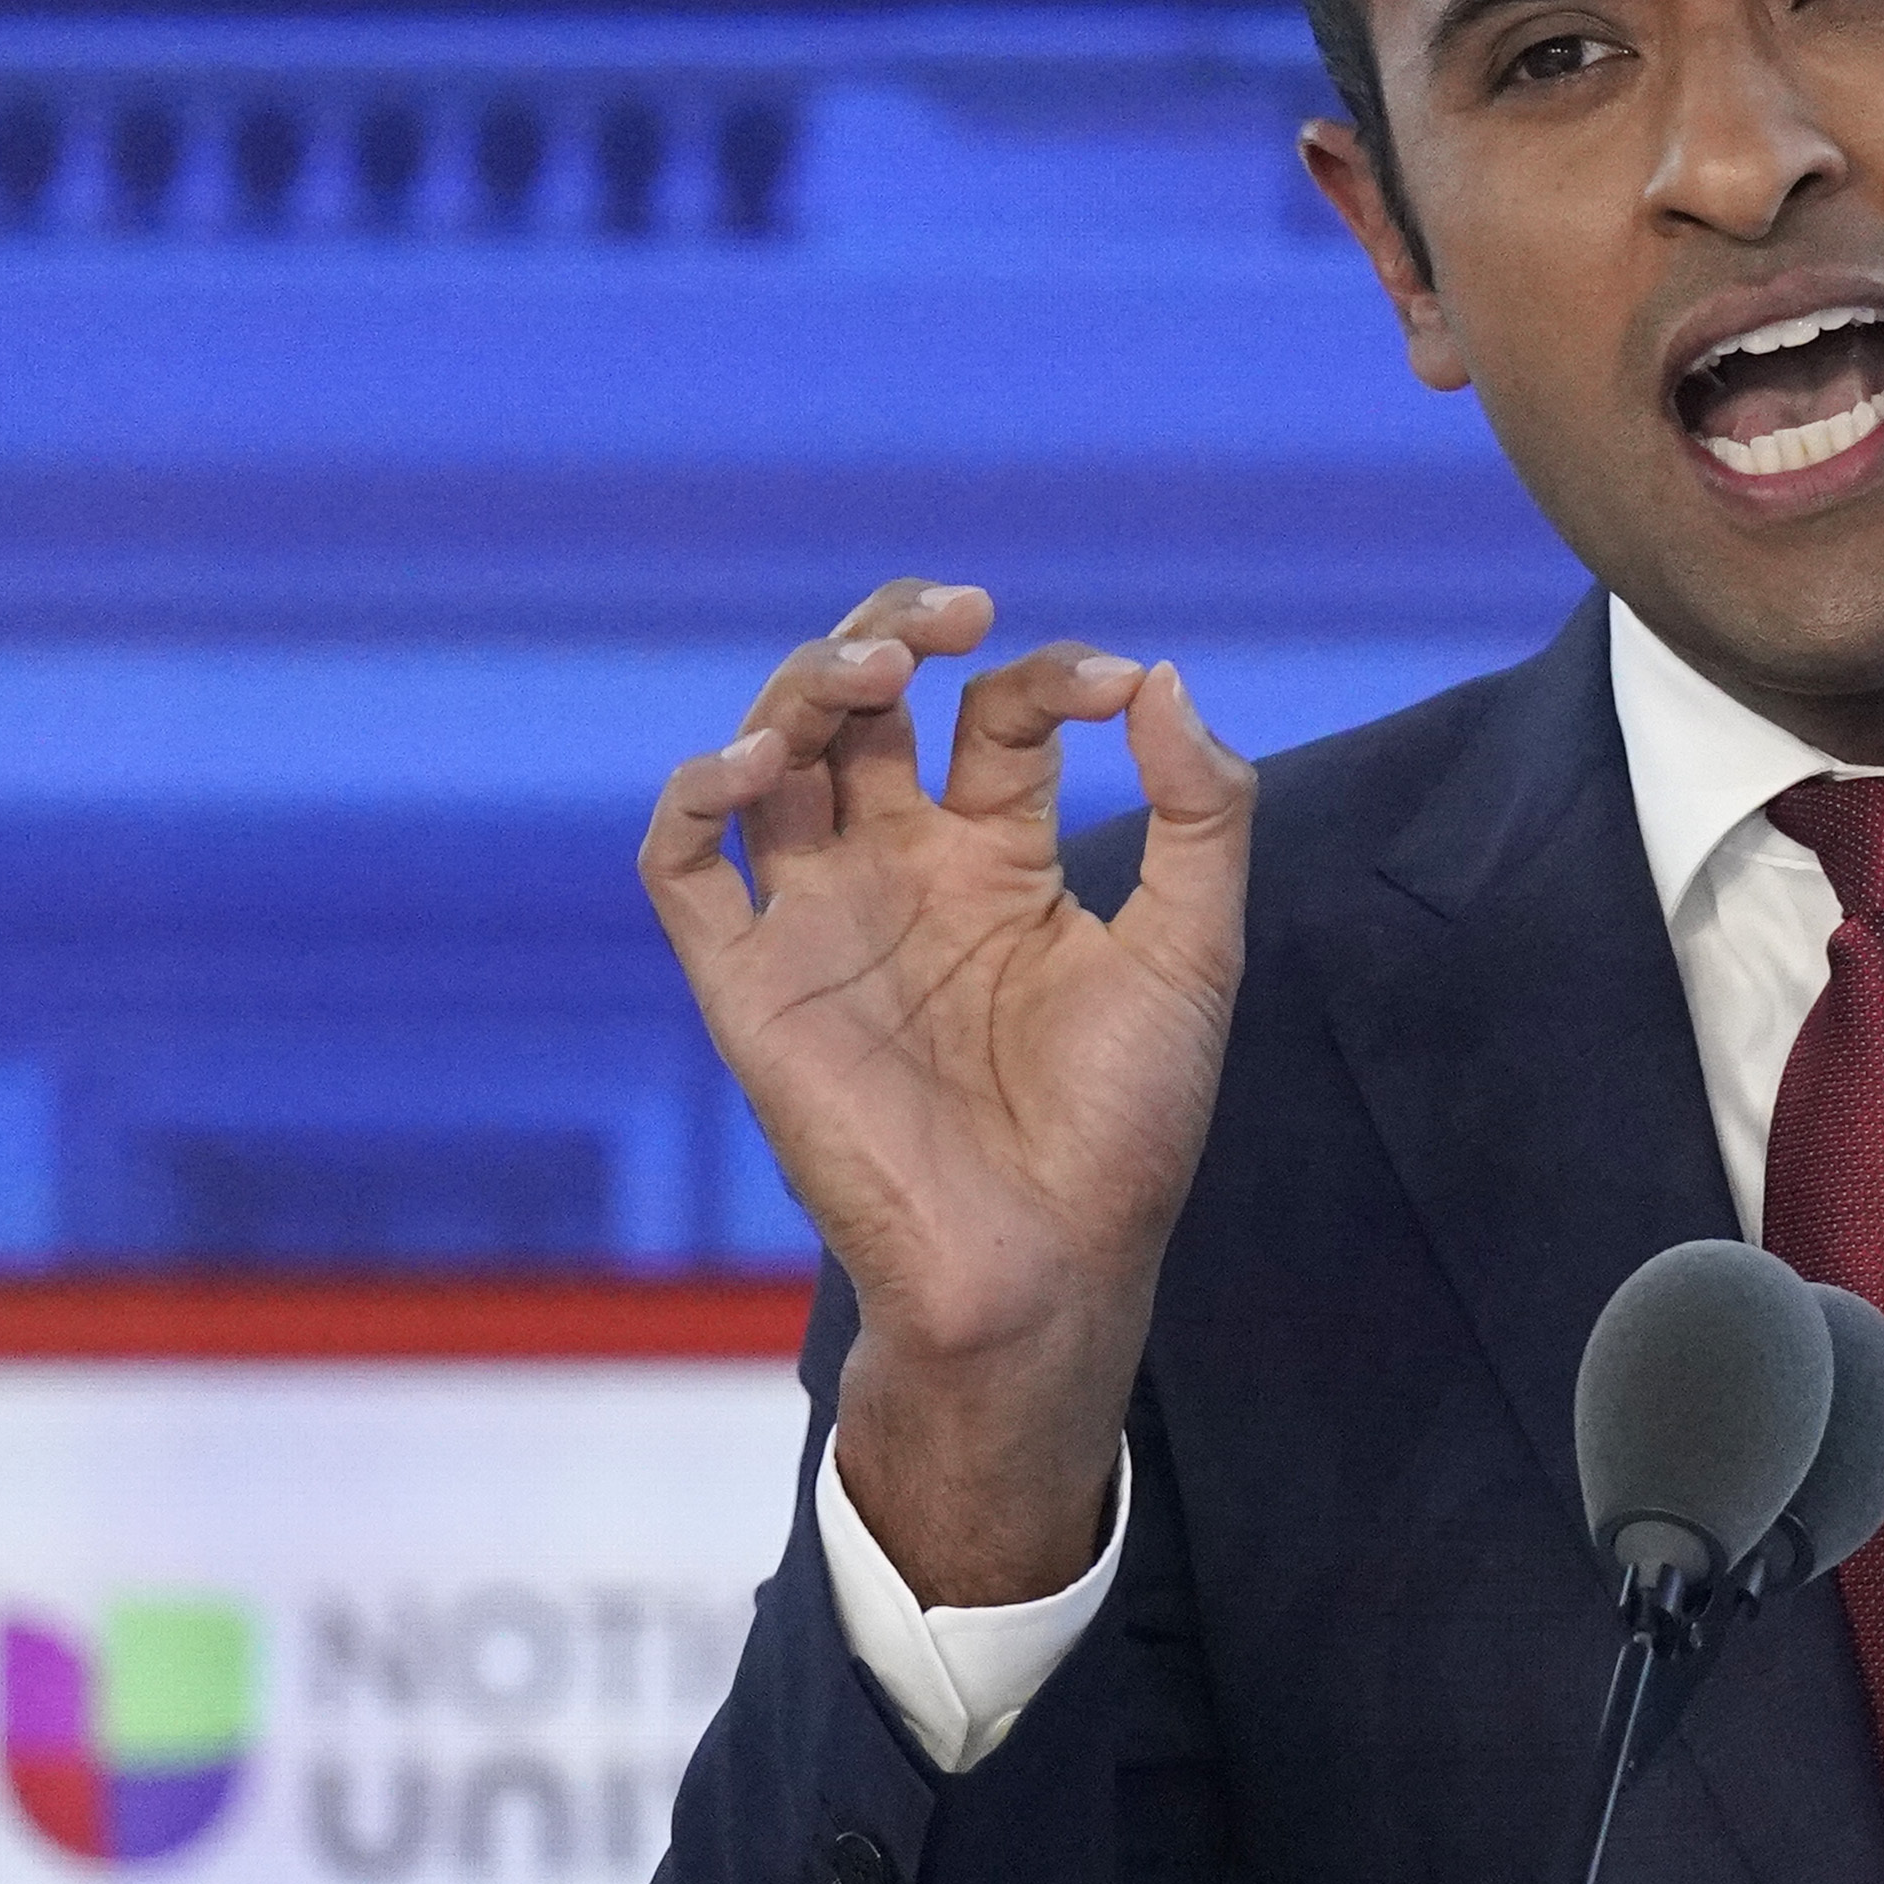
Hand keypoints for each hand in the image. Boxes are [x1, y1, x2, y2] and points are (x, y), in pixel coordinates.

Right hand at [639, 581, 1254, 1605]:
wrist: (1048, 1268)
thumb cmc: (1127, 1130)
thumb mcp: (1192, 952)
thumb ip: (1200, 811)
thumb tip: (1161, 675)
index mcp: (998, 858)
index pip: (998, 718)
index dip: (1047, 677)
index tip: (1114, 690)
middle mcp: (898, 870)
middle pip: (863, 705)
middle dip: (894, 632)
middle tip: (950, 614)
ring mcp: (818, 918)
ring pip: (772, 754)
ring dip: (805, 688)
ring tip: (873, 670)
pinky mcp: (751, 982)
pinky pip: (683, 867)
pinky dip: (696, 796)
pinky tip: (759, 763)